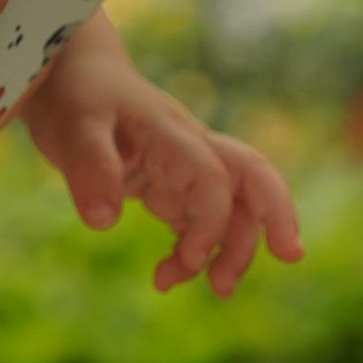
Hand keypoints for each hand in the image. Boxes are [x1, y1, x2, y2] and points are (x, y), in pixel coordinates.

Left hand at [24, 15, 302, 296]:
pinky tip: (166, 277)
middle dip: (276, 215)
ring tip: (218, 289)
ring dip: (235, 247)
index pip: (213, 177)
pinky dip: (195, 251)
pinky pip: (200, 220)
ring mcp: (184, 168)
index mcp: (171, 134)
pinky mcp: (171, 185)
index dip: (212, 222)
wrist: (71, 73)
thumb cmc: (75, 96)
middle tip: (291, 256)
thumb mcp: (71, 130)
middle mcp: (189, 150)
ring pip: (232, 206)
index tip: (189, 260)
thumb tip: (104, 222)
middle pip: (252, 177)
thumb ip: (89, 170)